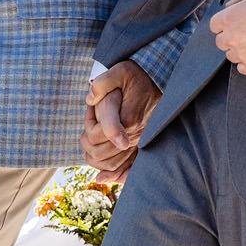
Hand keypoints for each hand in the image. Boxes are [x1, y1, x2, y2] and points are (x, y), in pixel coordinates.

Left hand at [85, 61, 158, 180]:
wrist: (158, 82)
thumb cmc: (137, 76)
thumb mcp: (120, 71)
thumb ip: (102, 84)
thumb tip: (90, 100)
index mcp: (129, 119)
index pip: (98, 134)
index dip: (89, 121)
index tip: (92, 107)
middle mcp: (135, 135)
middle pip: (99, 153)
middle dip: (87, 139)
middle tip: (90, 119)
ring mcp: (138, 143)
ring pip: (108, 163)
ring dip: (94, 154)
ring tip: (93, 133)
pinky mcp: (140, 147)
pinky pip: (125, 169)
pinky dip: (112, 174)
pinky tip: (103, 174)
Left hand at [207, 0, 245, 75]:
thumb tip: (229, 6)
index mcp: (229, 18)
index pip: (214, 25)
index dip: (224, 23)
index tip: (235, 23)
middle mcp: (231, 38)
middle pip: (220, 42)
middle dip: (230, 37)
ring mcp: (241, 54)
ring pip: (231, 55)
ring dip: (239, 50)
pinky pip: (241, 68)